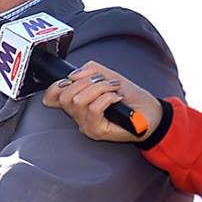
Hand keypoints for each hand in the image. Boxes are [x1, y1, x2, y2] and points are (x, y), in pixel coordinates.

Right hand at [42, 62, 162, 142]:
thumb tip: (74, 73)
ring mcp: (85, 124)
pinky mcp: (96, 131)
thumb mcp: (109, 76)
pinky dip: (107, 97)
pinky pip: (93, 109)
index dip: (56, 85)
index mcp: (76, 102)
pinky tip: (117, 98)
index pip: (51, 97)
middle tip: (104, 82)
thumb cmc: (132, 98)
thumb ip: (90, 70)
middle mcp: (77, 116)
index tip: (73, 79)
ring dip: (100, 88)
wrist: (151, 113)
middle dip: (86, 81)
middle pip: (64, 95)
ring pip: (78, 100)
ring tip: (114, 90)